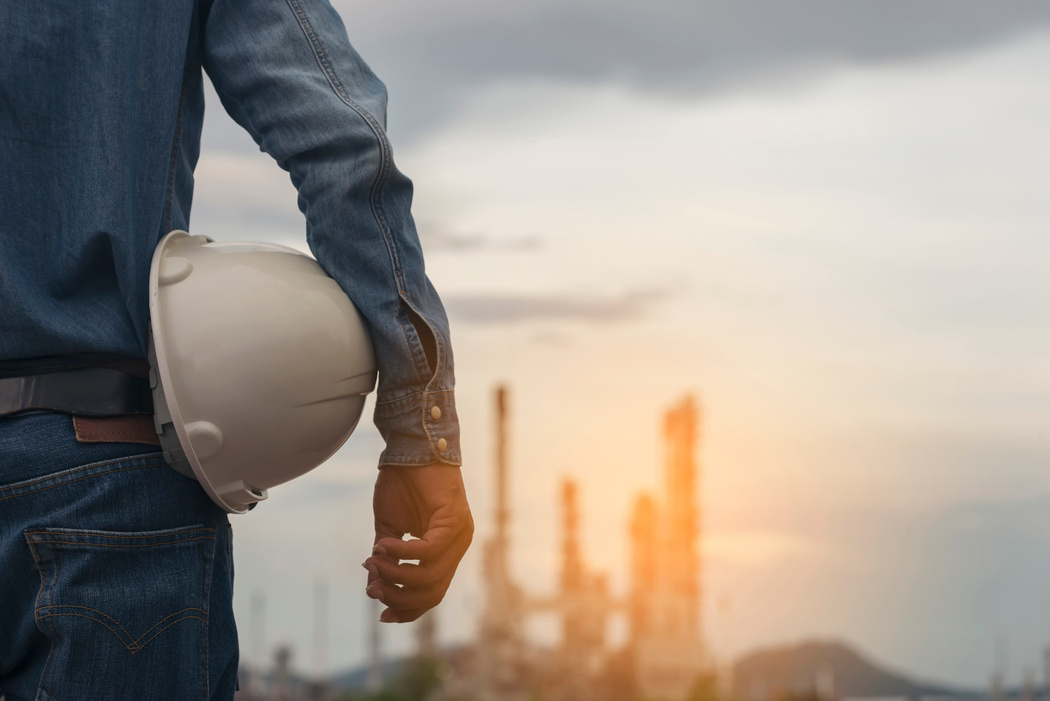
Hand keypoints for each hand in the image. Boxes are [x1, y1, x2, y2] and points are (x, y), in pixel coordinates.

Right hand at [362, 463, 472, 622]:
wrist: (409, 448)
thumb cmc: (401, 484)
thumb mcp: (388, 528)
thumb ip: (386, 559)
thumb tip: (373, 589)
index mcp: (446, 550)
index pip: (433, 594)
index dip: (408, 609)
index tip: (381, 613)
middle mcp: (458, 546)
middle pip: (433, 592)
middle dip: (399, 596)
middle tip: (373, 586)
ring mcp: (460, 534)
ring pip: (430, 576)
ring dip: (396, 574)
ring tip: (374, 562)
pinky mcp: (455, 521)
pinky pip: (428, 551)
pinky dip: (403, 553)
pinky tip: (384, 545)